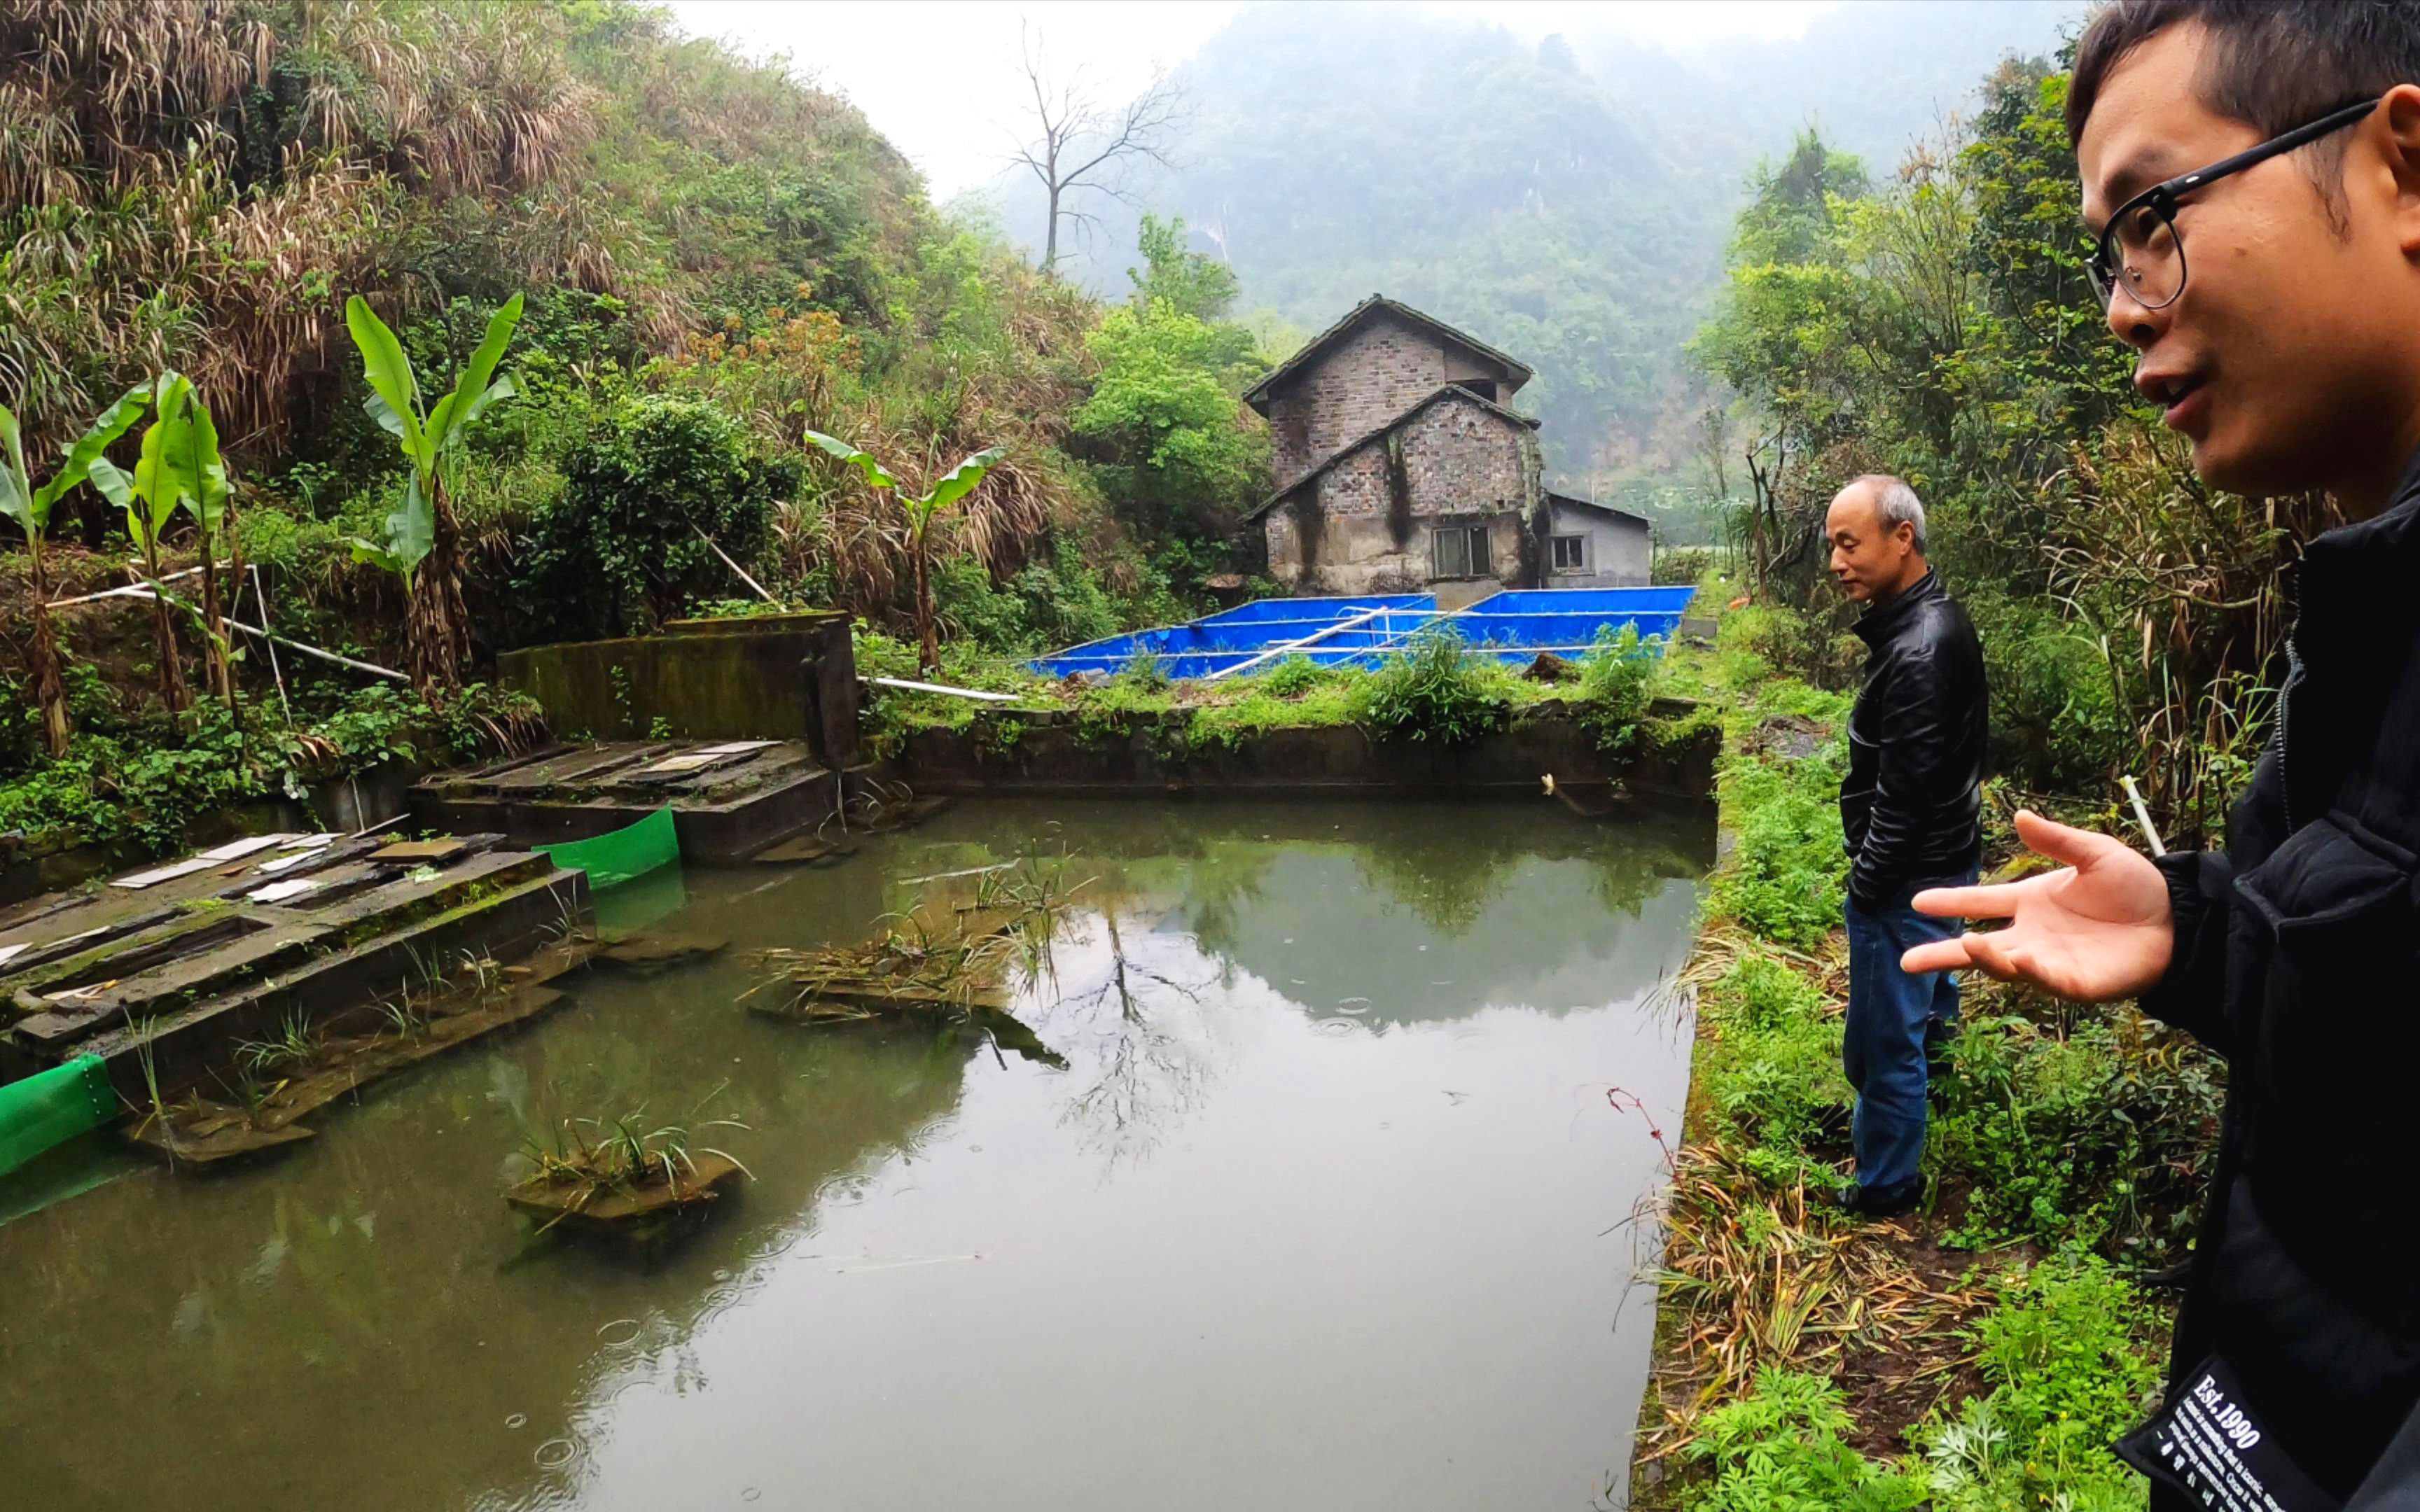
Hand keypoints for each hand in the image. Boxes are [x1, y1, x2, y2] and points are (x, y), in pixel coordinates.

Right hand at [1900, 810, 2173, 1001]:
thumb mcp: (2094, 854)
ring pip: (2005, 966)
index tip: (1917, 902)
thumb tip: (2020, 817)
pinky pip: (2045, 981)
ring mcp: (2050, 961)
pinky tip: (2019, 958)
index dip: (1950, 903)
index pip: (1982, 901)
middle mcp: (2032, 935)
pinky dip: (2030, 972)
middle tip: (1907, 961)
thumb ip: (2057, 840)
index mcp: (2032, 902)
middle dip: (1942, 955)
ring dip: (1985, 959)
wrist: (2177, 918)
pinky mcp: (2075, 983)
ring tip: (1967, 945)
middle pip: (1978, 947)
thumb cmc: (2135, 887)